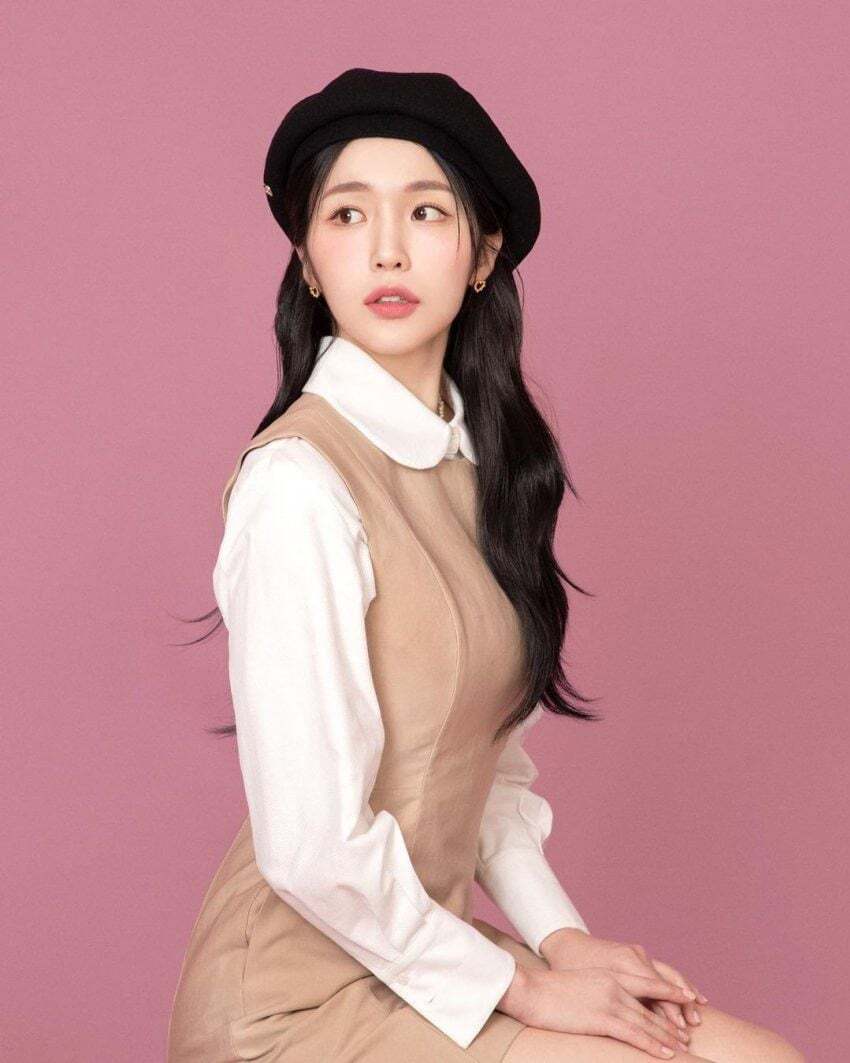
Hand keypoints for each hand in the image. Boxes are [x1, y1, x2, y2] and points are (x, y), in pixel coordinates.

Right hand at [498, 963, 697, 1058]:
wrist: (530, 990)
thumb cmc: (551, 990)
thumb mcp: (583, 984)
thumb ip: (602, 989)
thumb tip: (614, 1004)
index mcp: (610, 974)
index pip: (649, 983)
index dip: (670, 991)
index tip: (689, 998)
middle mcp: (614, 985)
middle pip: (652, 1005)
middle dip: (672, 1021)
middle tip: (688, 1034)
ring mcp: (609, 1001)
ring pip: (647, 1021)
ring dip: (668, 1036)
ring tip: (683, 1047)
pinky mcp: (602, 1018)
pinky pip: (635, 1034)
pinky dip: (653, 1044)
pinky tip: (666, 1054)